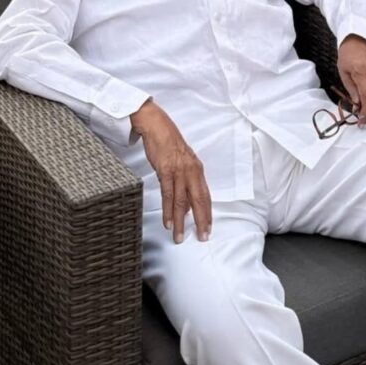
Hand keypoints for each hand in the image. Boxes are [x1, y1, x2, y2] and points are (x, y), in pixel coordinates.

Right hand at [131, 100, 211, 243]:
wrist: (157, 127)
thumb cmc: (169, 145)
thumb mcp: (182, 163)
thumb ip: (186, 182)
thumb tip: (187, 205)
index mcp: (197, 170)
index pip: (205, 195)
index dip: (207, 213)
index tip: (208, 228)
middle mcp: (191, 171)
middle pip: (198, 200)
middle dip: (201, 220)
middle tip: (202, 237)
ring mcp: (179, 171)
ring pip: (182, 201)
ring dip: (180, 220)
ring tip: (179, 236)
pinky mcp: (166, 170)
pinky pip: (168, 194)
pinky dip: (168, 210)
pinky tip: (168, 221)